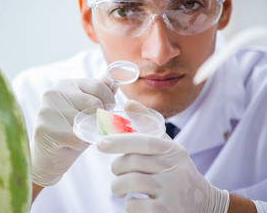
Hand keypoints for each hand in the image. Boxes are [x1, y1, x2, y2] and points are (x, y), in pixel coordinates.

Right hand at [31, 78, 115, 186]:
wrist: (48, 159)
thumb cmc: (71, 133)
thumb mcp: (88, 110)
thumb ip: (100, 92)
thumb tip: (117, 73)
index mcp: (66, 84)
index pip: (99, 86)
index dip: (109, 102)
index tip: (104, 114)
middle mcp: (54, 92)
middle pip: (95, 103)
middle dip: (98, 120)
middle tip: (87, 129)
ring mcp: (47, 109)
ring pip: (87, 121)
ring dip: (87, 134)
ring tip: (75, 136)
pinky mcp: (45, 128)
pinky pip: (77, 138)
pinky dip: (78, 145)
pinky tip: (68, 145)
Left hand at [97, 100, 229, 212]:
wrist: (205, 205)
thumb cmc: (177, 172)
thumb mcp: (168, 148)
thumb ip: (148, 126)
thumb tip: (128, 103)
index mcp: (173, 151)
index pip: (144, 141)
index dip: (120, 141)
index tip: (100, 143)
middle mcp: (176, 169)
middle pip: (132, 162)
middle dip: (117, 167)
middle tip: (117, 172)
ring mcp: (173, 192)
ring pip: (130, 182)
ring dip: (117, 186)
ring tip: (120, 188)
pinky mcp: (166, 212)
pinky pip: (135, 206)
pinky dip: (129, 205)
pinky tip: (135, 203)